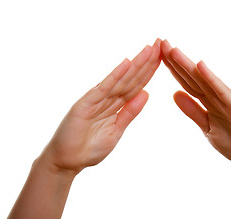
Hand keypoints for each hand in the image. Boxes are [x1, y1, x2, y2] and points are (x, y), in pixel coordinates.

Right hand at [38, 39, 160, 173]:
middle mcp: (107, 98)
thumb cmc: (89, 148)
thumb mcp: (116, 130)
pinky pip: (104, 88)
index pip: (136, 85)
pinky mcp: (85, 104)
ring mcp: (96, 99)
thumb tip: (146, 94)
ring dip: (136, 64)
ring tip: (150, 48)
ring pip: (121, 79)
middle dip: (147, 61)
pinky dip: (115, 75)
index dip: (150, 71)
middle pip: (131, 78)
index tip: (163, 57)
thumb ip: (130, 112)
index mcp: (116, 105)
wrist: (66, 162)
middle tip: (161, 42)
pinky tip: (127, 63)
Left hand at [161, 40, 230, 169]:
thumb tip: (175, 94)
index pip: (187, 82)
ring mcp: (227, 99)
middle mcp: (217, 96)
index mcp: (208, 101)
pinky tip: (199, 65)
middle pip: (192, 76)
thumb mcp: (207, 127)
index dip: (172, 69)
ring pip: (203, 79)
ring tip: (172, 50)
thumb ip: (192, 110)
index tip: (157, 55)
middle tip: (160, 42)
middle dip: (175, 60)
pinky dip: (210, 78)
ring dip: (188, 64)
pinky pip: (221, 91)